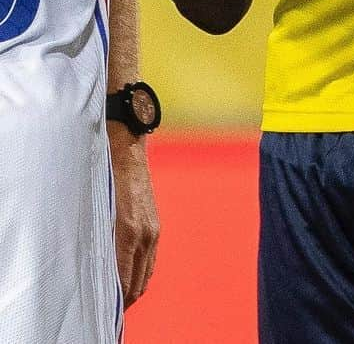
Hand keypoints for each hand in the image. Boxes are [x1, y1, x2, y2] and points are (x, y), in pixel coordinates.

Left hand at [108, 125, 159, 307]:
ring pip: (146, 274)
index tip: (104, 313)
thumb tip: (91, 273)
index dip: (115, 303)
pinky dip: (141, 273)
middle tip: (107, 310)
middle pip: (137, 284)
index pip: (124, 283)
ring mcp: (152, 229)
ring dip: (133, 288)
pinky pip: (150, 259)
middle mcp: (144, 234)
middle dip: (123, 301)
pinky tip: (129, 275)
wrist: (125, 147)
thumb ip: (96, 244)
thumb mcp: (94, 212)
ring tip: (116, 298)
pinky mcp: (155, 224)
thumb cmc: (102, 178)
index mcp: (127, 232)